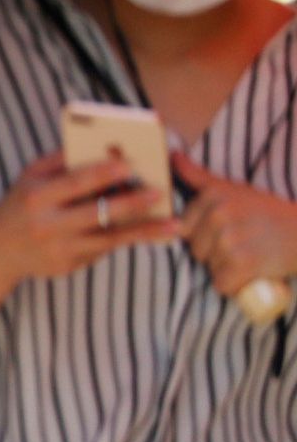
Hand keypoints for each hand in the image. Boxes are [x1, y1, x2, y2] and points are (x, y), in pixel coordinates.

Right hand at [0, 152, 176, 286]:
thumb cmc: (19, 204)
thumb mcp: (30, 177)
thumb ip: (61, 161)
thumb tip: (100, 146)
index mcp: (37, 197)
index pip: (74, 183)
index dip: (103, 174)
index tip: (130, 165)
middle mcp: (48, 225)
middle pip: (97, 213)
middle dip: (131, 203)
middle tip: (159, 192)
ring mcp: (59, 250)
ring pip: (110, 239)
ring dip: (145, 231)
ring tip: (174, 225)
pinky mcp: (69, 267)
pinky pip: (102, 250)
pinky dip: (124, 238)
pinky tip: (148, 232)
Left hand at [175, 153, 296, 296]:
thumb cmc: (268, 213)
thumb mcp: (234, 189)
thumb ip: (199, 176)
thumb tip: (172, 156)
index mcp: (213, 195)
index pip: (185, 230)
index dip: (205, 236)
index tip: (229, 230)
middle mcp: (219, 214)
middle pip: (196, 250)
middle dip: (215, 253)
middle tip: (243, 244)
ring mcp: (230, 237)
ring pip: (209, 268)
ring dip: (227, 269)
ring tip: (251, 255)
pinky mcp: (243, 261)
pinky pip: (222, 284)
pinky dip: (235, 285)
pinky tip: (251, 273)